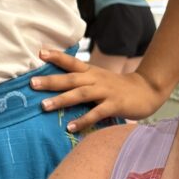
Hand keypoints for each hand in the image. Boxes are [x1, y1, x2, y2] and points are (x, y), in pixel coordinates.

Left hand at [29, 49, 167, 132]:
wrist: (147, 90)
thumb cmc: (118, 88)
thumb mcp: (99, 78)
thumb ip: (82, 80)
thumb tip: (57, 84)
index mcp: (91, 72)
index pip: (72, 62)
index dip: (57, 57)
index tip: (40, 52)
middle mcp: (96, 79)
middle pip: (71, 79)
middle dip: (51, 81)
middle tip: (32, 83)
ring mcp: (106, 92)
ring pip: (80, 94)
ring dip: (62, 100)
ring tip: (44, 106)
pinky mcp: (115, 105)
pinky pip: (96, 113)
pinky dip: (83, 119)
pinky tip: (70, 126)